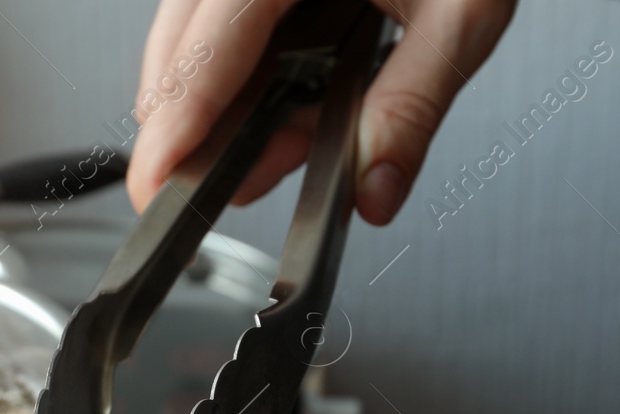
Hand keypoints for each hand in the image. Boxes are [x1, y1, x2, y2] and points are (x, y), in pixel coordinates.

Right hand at [127, 0, 515, 223]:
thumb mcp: (461, 15)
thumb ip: (412, 105)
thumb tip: (371, 187)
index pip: (212, 41)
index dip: (178, 120)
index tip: (158, 177)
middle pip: (183, 45)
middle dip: (190, 130)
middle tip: (203, 190)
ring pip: (193, 39)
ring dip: (219, 111)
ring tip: (264, 159)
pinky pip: (224, 27)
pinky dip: (241, 81)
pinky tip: (278, 119)